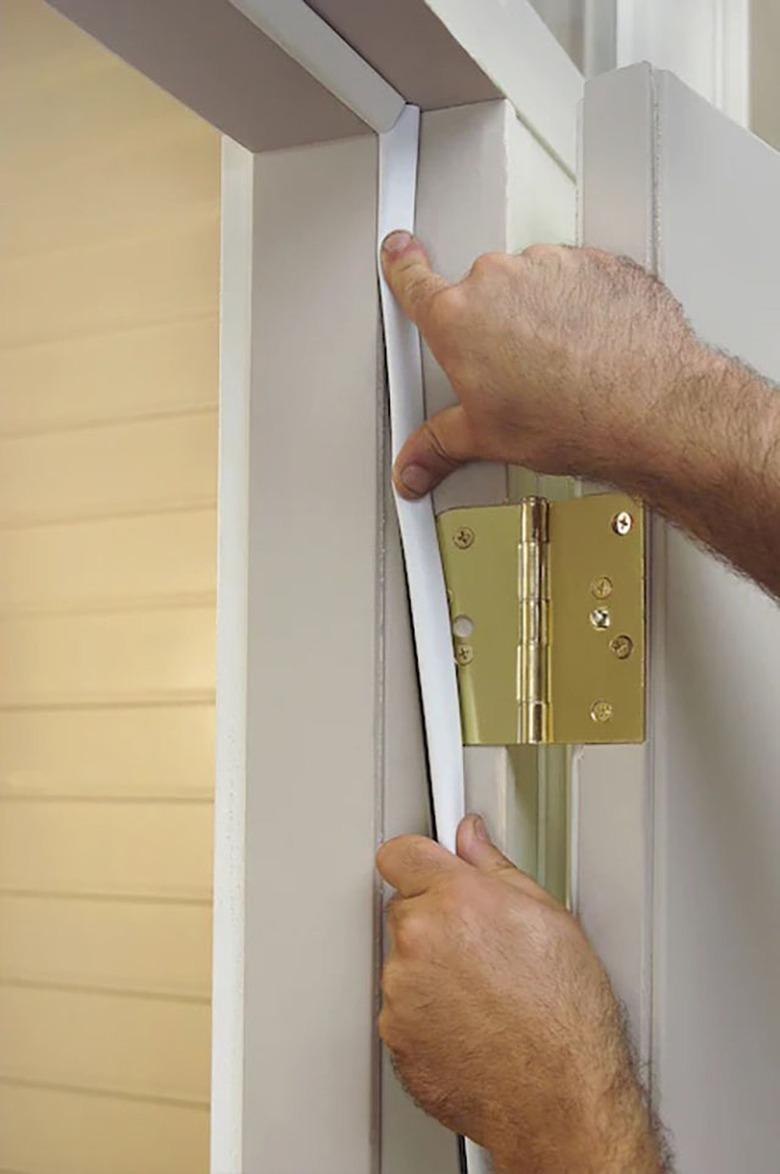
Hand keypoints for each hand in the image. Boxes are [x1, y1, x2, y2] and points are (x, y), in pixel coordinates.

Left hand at [376, 815, 666, 1172]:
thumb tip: (472, 838)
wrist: (559, 1096)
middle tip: (481, 945)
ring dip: (431, 970)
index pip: (401, 853)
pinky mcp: (394, 1034)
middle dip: (435, 919)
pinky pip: (402, 1008)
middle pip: (405, 909)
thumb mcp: (548, 918)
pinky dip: (427, 1013)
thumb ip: (494, 867)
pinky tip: (473, 1023)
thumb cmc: (566, 1016)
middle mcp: (419, 939)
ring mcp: (402, 989)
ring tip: (486, 994)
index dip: (418, 859)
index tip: (428, 865)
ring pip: (405, 961)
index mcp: (455, 899)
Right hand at [381, 231, 700, 498]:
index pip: (414, 281)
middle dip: (492, 324)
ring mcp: (553, 265)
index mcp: (459, 318)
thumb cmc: (571, 418)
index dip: (402, 266)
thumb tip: (417, 464)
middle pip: (481, 291)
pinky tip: (592, 347)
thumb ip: (439, 445)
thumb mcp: (488, 439)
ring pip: (534, 283)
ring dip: (540, 313)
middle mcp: (501, 279)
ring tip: (560, 363)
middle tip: (512, 369)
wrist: (649, 409)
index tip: (399, 253)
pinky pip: (580, 279)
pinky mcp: (601, 264)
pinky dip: (584, 305)